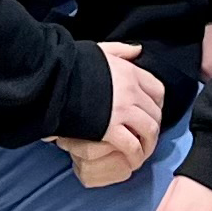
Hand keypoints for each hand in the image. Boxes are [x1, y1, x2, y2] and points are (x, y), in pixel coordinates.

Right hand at [53, 40, 163, 186]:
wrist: (54, 80)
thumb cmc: (73, 66)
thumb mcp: (100, 51)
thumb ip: (121, 50)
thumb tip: (138, 50)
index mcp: (130, 72)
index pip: (157, 90)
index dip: (157, 104)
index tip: (151, 113)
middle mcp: (131, 91)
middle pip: (155, 113)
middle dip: (153, 127)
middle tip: (146, 137)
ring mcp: (122, 110)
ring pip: (149, 131)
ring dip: (148, 144)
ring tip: (141, 152)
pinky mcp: (111, 128)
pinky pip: (132, 146)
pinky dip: (135, 156)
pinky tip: (131, 160)